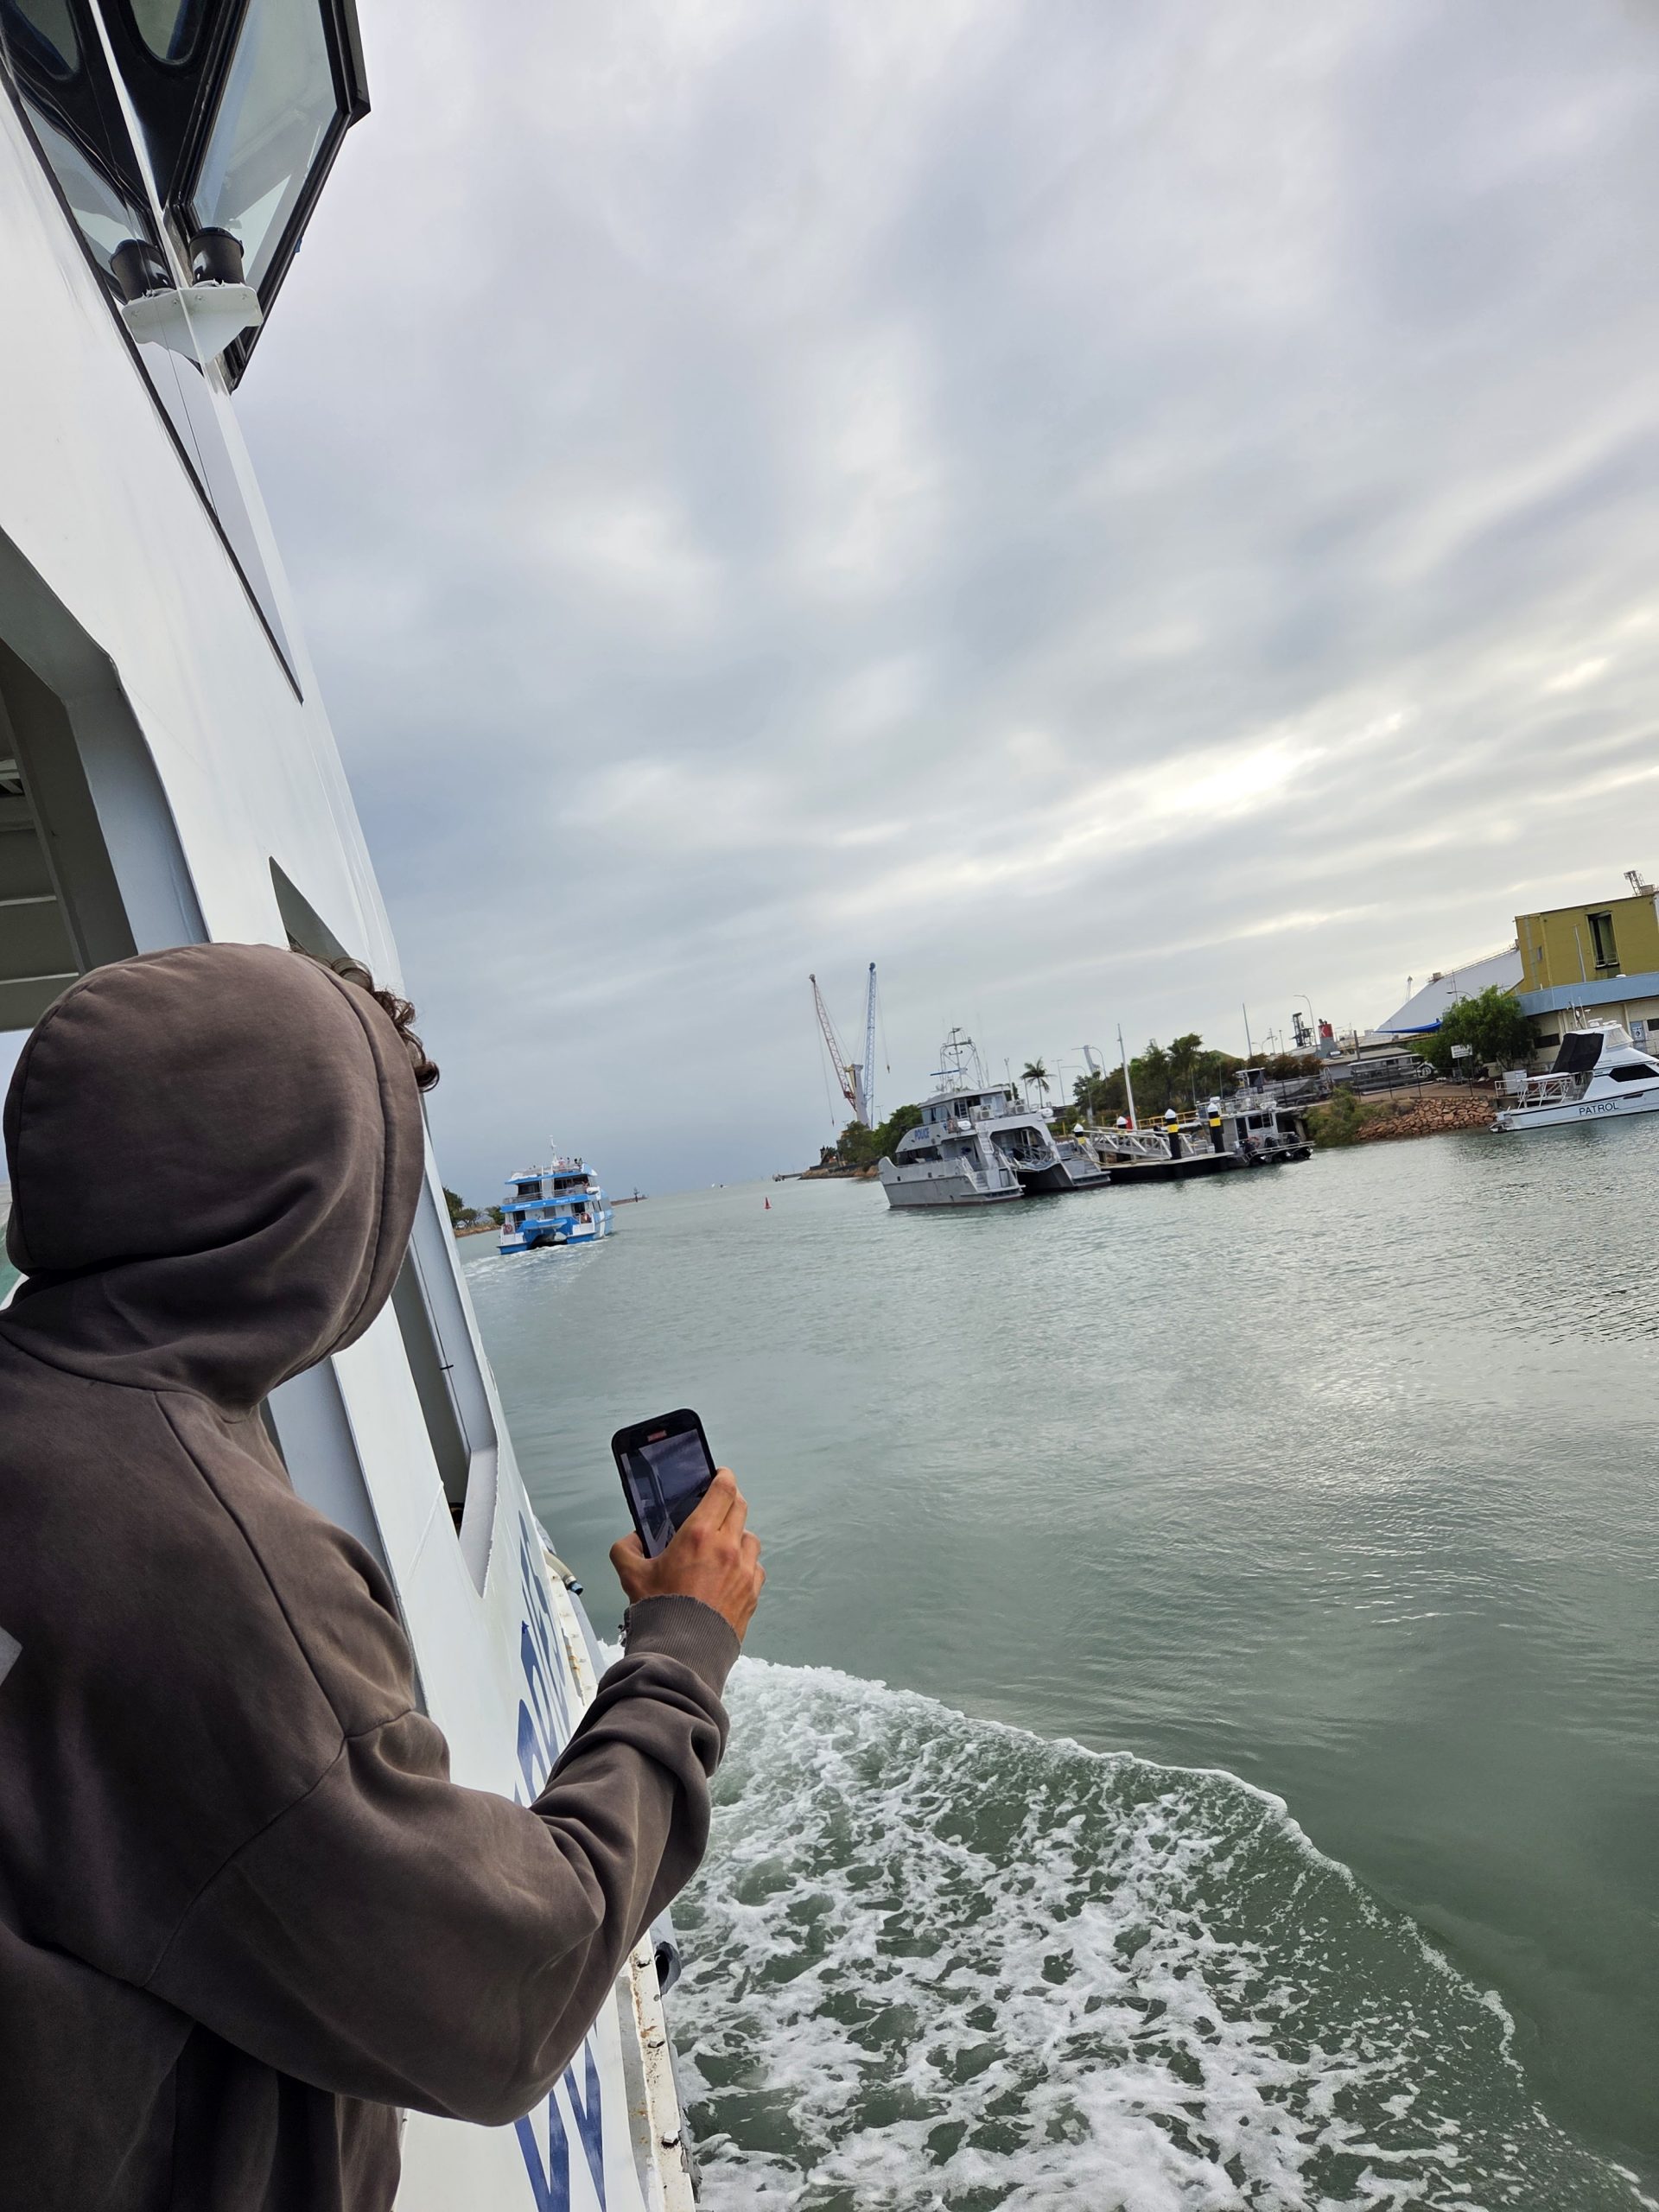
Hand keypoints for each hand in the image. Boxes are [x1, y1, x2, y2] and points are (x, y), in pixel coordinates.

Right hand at [610, 1468, 764, 1641]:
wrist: (683, 1652)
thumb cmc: (660, 1613)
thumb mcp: (631, 1576)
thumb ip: (625, 1550)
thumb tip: (631, 1540)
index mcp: (699, 1535)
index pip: (723, 1490)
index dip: (724, 1477)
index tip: (720, 1475)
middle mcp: (727, 1547)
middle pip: (740, 1508)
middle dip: (730, 1502)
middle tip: (719, 1506)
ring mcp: (744, 1570)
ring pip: (750, 1538)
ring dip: (738, 1536)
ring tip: (723, 1547)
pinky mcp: (753, 1592)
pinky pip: (756, 1568)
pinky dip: (746, 1566)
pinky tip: (731, 1574)